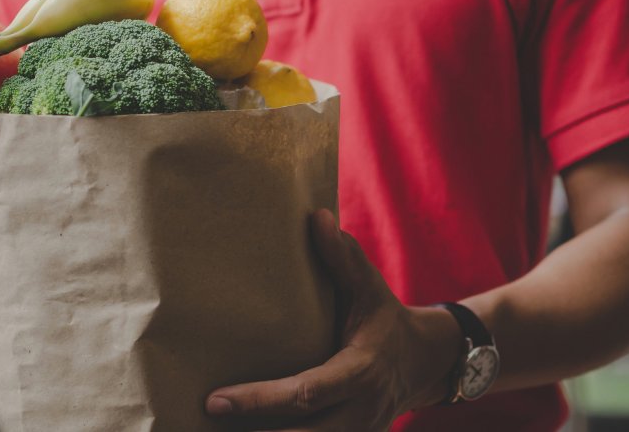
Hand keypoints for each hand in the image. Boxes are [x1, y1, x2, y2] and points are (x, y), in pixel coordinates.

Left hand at [205, 210, 459, 430]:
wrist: (422, 361)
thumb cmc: (382, 316)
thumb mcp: (368, 285)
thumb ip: (342, 257)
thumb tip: (316, 217)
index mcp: (361, 370)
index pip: (307, 393)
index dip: (261, 399)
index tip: (218, 398)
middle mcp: (359, 410)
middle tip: (206, 417)